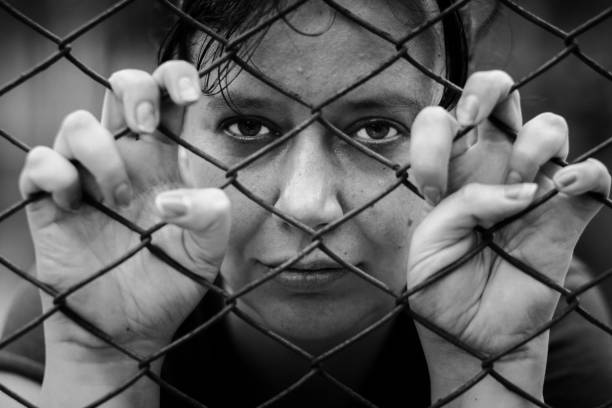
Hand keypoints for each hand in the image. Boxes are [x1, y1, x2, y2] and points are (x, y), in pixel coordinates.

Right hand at [19, 61, 229, 354]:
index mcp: (166, 162)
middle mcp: (125, 160)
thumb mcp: (206, 256)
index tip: (189, 93)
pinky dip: (56, 175)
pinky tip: (76, 206)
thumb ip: (213, 219)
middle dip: (133, 92)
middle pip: (121, 88)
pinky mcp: (49, 201)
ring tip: (118, 198)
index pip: (168, 98)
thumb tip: (174, 197)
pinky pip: (40, 161)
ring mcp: (85, 177)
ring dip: (99, 152)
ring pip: (77, 121)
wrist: (125, 331)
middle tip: (146, 130)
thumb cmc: (168, 287)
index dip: (176, 77)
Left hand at [406, 70, 609, 403]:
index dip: (432, 136)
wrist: (473, 336)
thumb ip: (462, 205)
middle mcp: (490, 168)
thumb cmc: (442, 285)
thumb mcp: (430, 242)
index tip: (430, 186)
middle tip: (474, 121)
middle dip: (485, 88)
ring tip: (516, 192)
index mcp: (449, 172)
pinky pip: (594, 177)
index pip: (440, 118)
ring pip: (549, 124)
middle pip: (497, 91)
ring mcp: (532, 187)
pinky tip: (561, 190)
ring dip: (530, 144)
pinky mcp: (567, 215)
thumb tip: (522, 189)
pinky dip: (585, 175)